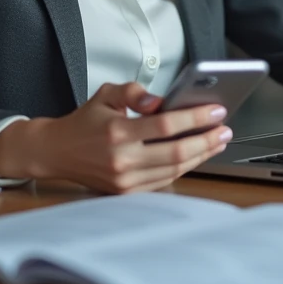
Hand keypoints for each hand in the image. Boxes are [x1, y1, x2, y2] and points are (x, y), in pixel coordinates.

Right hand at [0, 82, 232, 193]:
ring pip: (174, 170)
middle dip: (207, 140)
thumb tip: (160, 101)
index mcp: (117, 132)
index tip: (216, 111)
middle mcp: (122, 159)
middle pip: (176, 152)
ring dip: (201, 155)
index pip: (166, 125)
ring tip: (217, 141)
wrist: (57, 151)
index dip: (196, 117)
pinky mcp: (126, 191)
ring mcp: (125, 180)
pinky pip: (164, 180)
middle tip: (225, 129)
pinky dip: (184, 168)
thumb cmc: (85, 121)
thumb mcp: (106, 94)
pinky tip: (197, 155)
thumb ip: (135, 92)